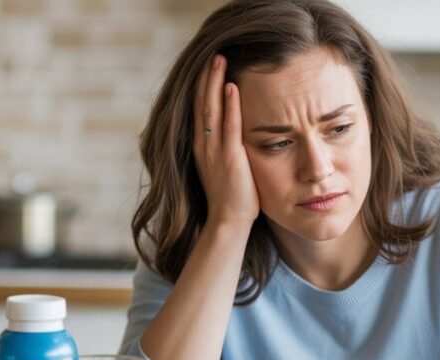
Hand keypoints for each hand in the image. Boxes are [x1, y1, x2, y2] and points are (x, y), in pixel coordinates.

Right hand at [193, 54, 259, 228]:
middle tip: (213, 55)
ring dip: (215, 83)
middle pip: (202, 104)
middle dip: (207, 78)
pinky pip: (228, 126)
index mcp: (203, 148)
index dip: (204, 88)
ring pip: (211, 110)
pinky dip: (229, 106)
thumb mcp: (226, 169)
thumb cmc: (233, 200)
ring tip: (219, 60)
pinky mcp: (229, 158)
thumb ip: (228, 150)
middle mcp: (204, 146)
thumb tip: (238, 138)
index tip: (209, 68)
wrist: (228, 223)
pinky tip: (231, 87)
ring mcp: (214, 151)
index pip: (201, 111)